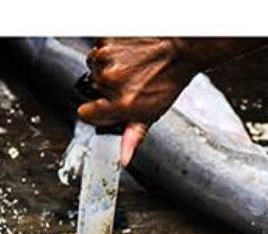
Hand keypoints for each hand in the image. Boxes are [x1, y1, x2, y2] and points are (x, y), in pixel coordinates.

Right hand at [78, 38, 194, 165]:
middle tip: (127, 81)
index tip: (106, 104)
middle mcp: (111, 81)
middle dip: (106, 88)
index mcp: (121, 104)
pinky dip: (109, 49)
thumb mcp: (152, 113)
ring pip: (93, 68)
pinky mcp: (108, 40)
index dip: (95, 110)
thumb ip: (132, 136)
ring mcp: (108, 59)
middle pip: (92, 89)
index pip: (86, 114)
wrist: (182, 48)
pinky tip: (127, 53)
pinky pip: (98, 48)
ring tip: (128, 66)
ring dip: (106, 67)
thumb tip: (123, 159)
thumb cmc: (169, 79)